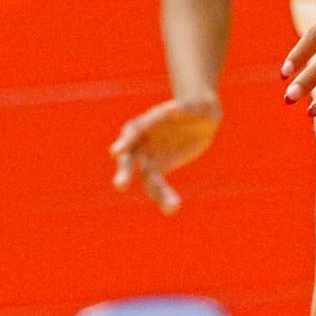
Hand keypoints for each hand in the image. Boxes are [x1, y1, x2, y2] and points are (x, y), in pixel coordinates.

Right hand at [110, 96, 220, 213]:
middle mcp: (141, 141)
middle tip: (120, 185)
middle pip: (129, 158)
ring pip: (147, 177)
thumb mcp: (195, 106)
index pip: (133, 132)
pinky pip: (157, 185)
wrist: (198, 118)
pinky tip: (171, 208)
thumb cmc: (195, 107)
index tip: (117, 152)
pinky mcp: (159, 168)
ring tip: (171, 208)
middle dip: (125, 171)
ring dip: (157, 193)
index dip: (125, 141)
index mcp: (146, 122)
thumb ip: (184, 109)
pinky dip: (163, 196)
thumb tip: (173, 109)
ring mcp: (148, 156)